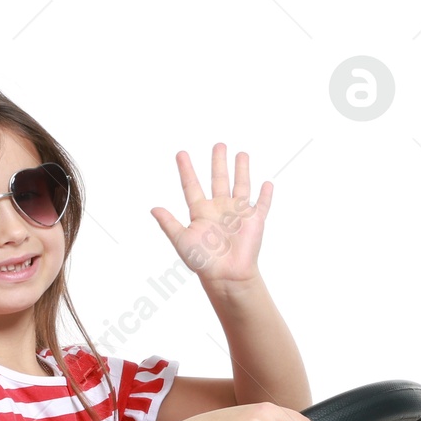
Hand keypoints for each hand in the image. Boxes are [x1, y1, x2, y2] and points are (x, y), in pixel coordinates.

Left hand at [150, 144, 270, 291]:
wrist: (227, 275)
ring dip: (242, 170)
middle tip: (219, 145)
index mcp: (201, 212)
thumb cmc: (203, 262)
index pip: (192, 185)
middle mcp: (219, 209)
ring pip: (241, 185)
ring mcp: (238, 214)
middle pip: (218, 179)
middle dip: (218, 162)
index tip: (181, 154)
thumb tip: (153, 209)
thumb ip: (169, 224)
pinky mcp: (254, 221)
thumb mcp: (182, 240)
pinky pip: (262, 205)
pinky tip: (267, 184)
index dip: (186, 170)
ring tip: (241, 154)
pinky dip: (266, 195)